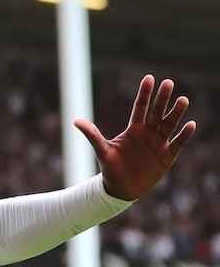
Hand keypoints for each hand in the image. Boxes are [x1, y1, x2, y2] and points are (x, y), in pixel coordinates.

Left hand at [74, 74, 195, 200]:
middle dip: (162, 98)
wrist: (121, 189)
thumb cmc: (111, 168)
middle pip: (157, 112)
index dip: (144, 93)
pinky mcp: (168, 155)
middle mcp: (148, 132)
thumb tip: (75, 121)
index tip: (149, 78)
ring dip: (176, 113)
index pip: (140, 107)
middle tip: (168, 83)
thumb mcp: (102, 150)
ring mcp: (159, 143)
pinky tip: (191, 124)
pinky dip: (185, 135)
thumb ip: (92, 135)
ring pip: (169, 124)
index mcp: (134, 129)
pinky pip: (178, 142)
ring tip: (183, 100)